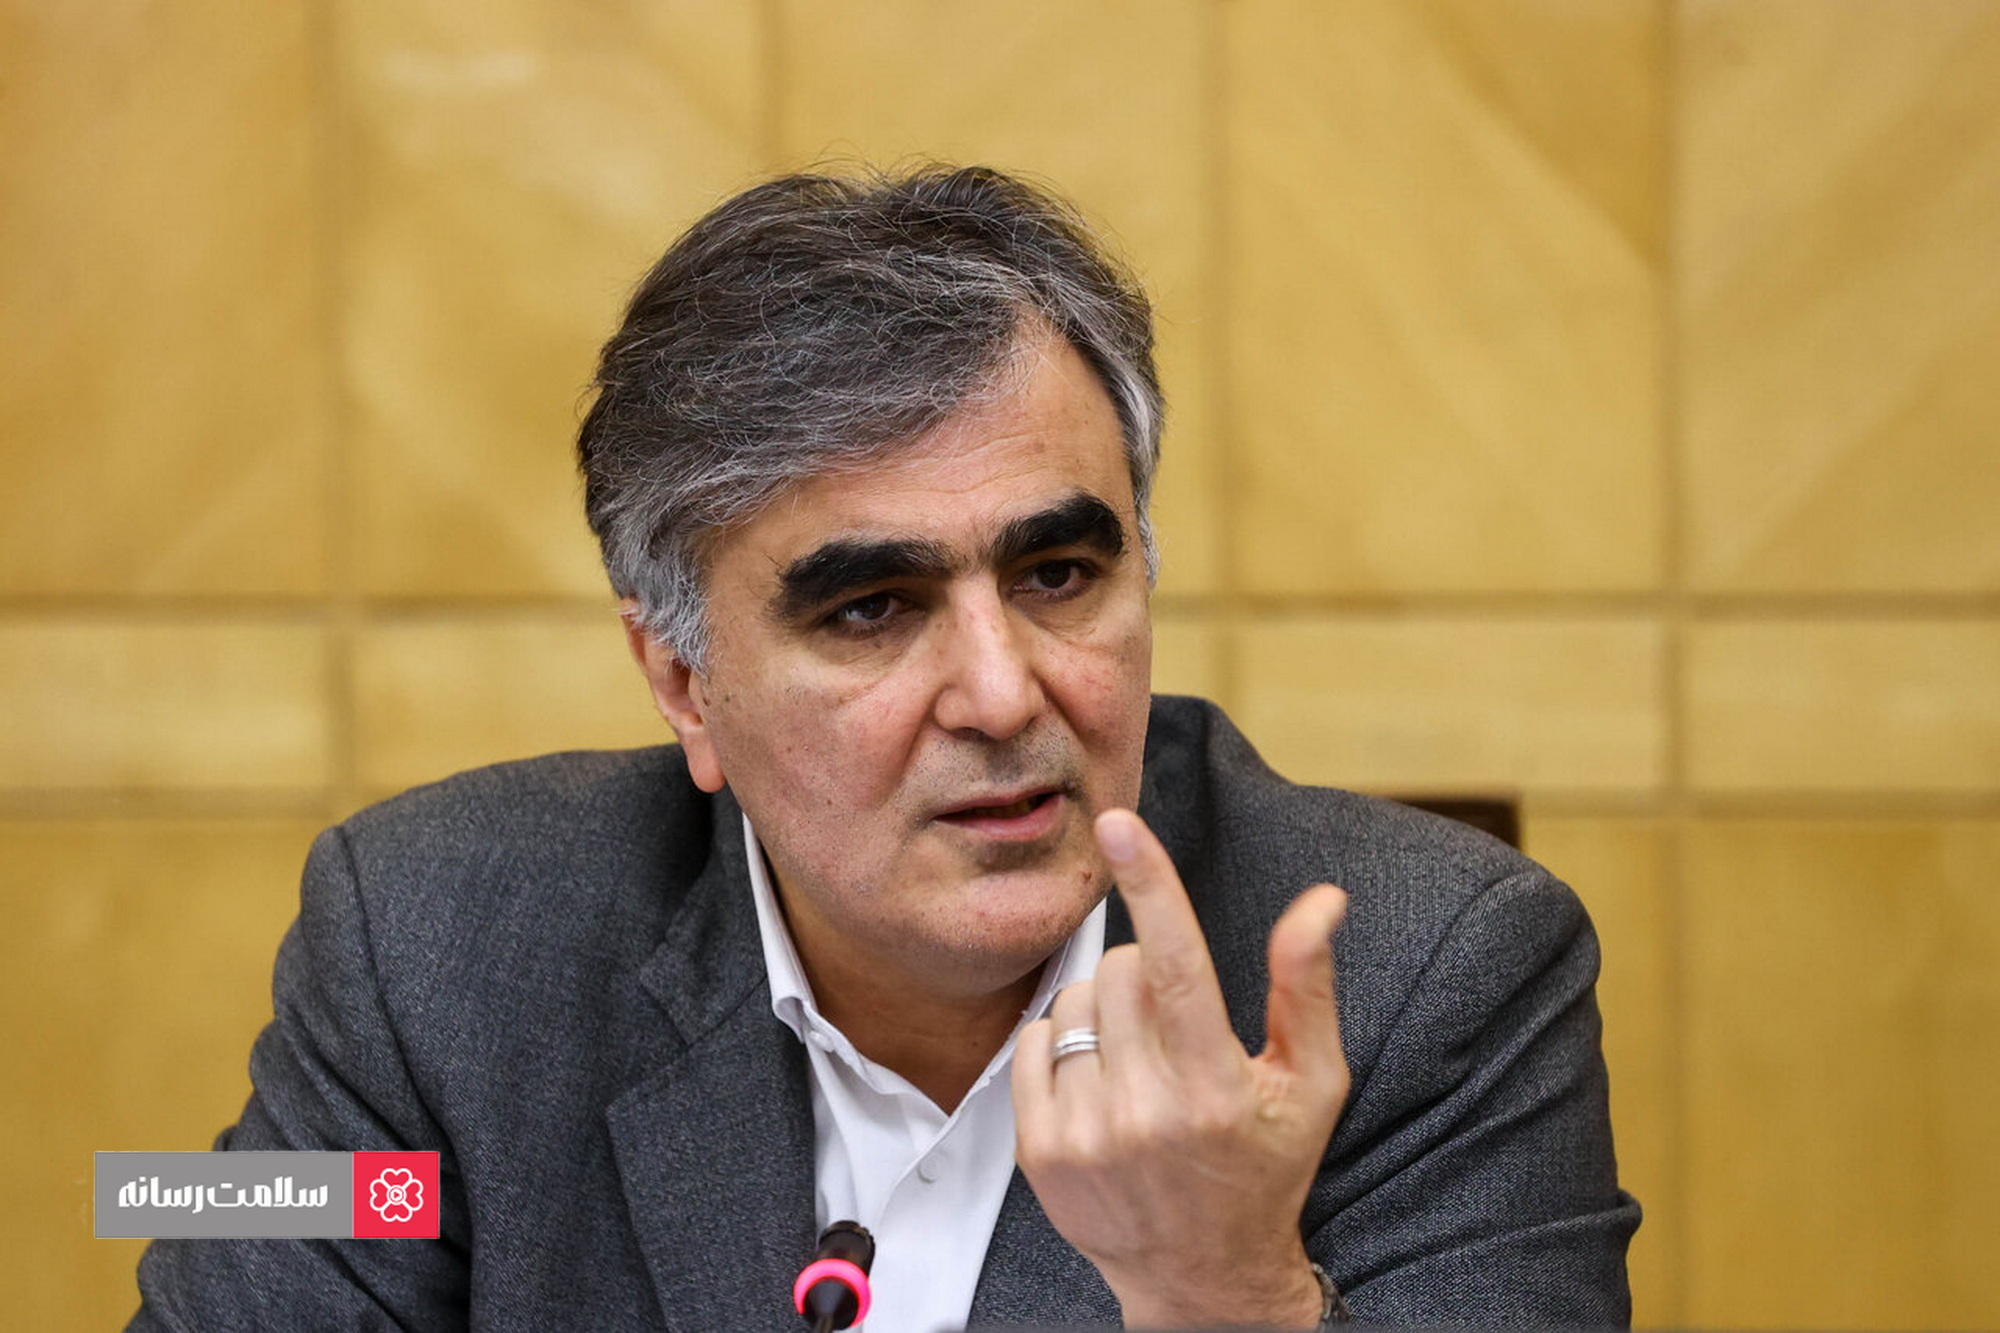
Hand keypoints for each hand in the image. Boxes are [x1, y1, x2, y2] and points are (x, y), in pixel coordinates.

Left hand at [1012, 808, 1350, 1329]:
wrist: (1203, 1278)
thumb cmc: (1265, 1166)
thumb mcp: (1311, 1082)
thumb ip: (1308, 985)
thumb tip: (1322, 900)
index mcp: (1217, 1089)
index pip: (1177, 966)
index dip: (1151, 886)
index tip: (1121, 825)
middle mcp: (1147, 1114)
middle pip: (1120, 971)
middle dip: (1145, 970)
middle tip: (1173, 1020)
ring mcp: (1087, 1137)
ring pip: (1075, 1002)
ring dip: (1105, 1008)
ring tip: (1140, 1058)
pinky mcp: (1041, 1153)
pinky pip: (1034, 1041)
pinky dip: (1063, 1041)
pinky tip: (1101, 1077)